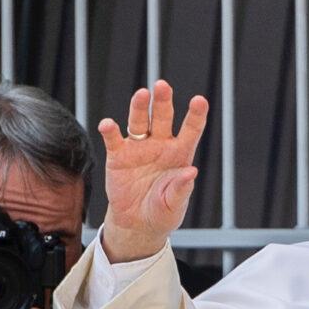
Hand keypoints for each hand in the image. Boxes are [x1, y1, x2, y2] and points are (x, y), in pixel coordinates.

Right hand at [98, 80, 208, 262]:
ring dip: (139, 107)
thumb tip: (191, 172)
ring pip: (139, 122)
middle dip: (163, 102)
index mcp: (180, 154)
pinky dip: (110, 131)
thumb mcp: (174, 205)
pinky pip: (114, 140)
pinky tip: (108, 124)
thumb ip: (181, 189)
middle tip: (162, 85)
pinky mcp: (118, 156)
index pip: (191, 130)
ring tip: (142, 94)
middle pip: (162, 118)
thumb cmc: (163, 212)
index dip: (195, 115)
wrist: (138, 223)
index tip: (200, 100)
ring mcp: (138, 148)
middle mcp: (160, 145)